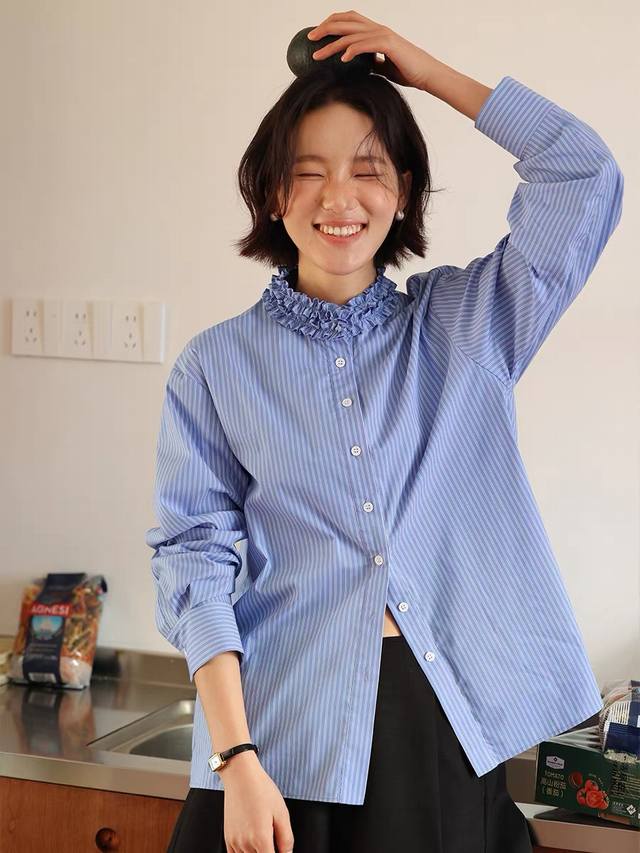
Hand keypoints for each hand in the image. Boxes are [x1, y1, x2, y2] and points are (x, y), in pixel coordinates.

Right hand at [222, 759, 294, 852]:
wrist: (241, 776)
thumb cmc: (261, 790)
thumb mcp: (282, 812)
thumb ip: (286, 838)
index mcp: (261, 839)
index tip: (281, 851)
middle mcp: (246, 843)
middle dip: (268, 852)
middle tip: (274, 843)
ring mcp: (235, 841)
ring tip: (264, 842)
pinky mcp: (228, 837)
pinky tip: (252, 847)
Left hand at [307, 9, 436, 90]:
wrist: (427, 74)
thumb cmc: (408, 72)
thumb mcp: (384, 68)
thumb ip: (370, 63)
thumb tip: (356, 70)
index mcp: (376, 31)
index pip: (350, 20)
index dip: (332, 23)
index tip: (317, 34)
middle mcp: (378, 28)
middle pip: (346, 21)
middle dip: (325, 27)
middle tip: (309, 38)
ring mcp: (382, 34)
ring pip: (351, 34)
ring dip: (331, 44)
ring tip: (317, 55)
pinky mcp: (388, 44)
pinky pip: (364, 45)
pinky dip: (351, 51)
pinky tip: (340, 59)